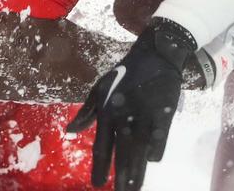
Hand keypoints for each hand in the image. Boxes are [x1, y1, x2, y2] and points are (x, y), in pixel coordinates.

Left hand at [66, 18, 196, 189]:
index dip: (99, 167)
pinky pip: (159, 143)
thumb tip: (70, 131)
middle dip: (121, 178)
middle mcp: (125, 119)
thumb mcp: (100, 89)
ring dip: (137, 174)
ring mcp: (145, 118)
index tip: (97, 184)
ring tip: (134, 189)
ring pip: (140, 154)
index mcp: (108, 113)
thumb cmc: (124, 74)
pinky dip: (154, 154)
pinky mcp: (163, 116)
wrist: (155, 56)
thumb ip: (87, 112)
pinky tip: (150, 161)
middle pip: (122, 156)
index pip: (102, 147)